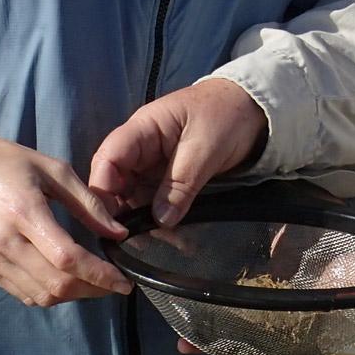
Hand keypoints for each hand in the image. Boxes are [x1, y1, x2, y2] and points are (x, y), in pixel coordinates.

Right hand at [0, 127, 131, 305]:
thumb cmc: (8, 161)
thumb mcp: (54, 169)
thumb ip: (88, 203)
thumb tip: (118, 233)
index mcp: (25, 212)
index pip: (68, 259)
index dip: (100, 275)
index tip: (124, 281)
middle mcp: (5, 243)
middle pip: (56, 285)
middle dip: (93, 290)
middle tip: (115, 283)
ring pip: (42, 296)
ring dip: (74, 296)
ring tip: (95, 282)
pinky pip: (25, 294)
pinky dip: (51, 294)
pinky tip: (67, 280)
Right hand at [88, 78, 268, 226]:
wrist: (252, 110)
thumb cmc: (226, 116)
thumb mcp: (204, 150)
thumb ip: (180, 184)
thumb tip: (160, 221)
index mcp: (142, 129)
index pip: (107, 160)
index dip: (102, 193)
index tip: (113, 225)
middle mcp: (139, 148)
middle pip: (113, 183)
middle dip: (119, 214)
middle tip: (134, 243)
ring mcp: (150, 164)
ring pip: (132, 196)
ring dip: (141, 221)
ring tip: (160, 244)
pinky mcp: (164, 177)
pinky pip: (153, 201)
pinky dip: (159, 219)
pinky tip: (173, 238)